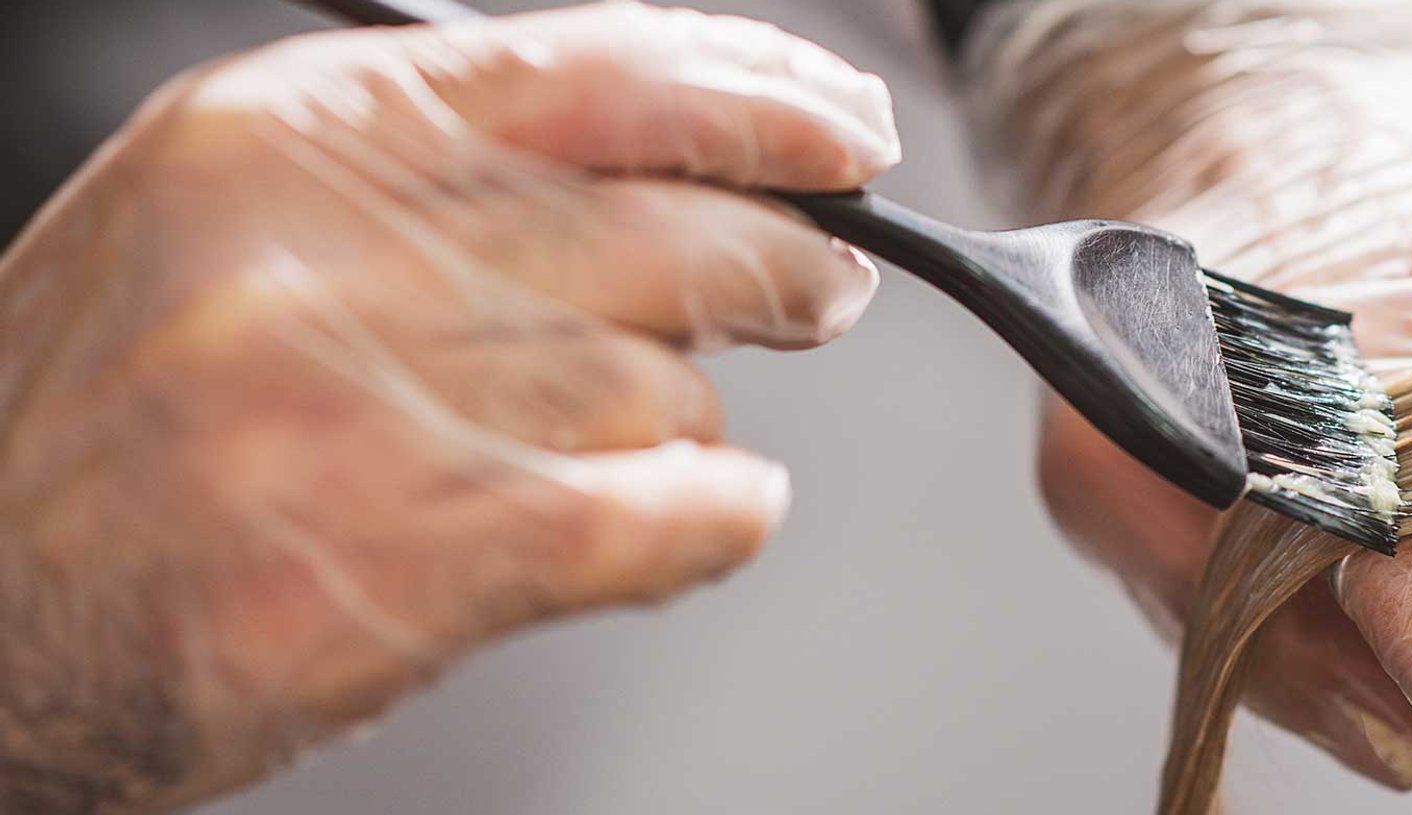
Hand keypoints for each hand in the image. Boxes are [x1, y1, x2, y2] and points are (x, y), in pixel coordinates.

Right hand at [0, 5, 896, 810]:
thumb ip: (442, 173)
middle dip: (785, 262)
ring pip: (666, 386)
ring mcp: (357, 409)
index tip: (843, 127)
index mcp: (290, 136)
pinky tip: (704, 516)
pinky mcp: (403, 559)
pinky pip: (662, 509)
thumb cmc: (114, 419)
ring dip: (684, 422)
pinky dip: (718, 516)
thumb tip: (676, 165)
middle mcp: (320, 252)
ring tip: (623, 449)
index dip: (759, 96)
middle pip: (667, 228)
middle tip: (819, 288)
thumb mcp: (234, 220)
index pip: (598, 71)